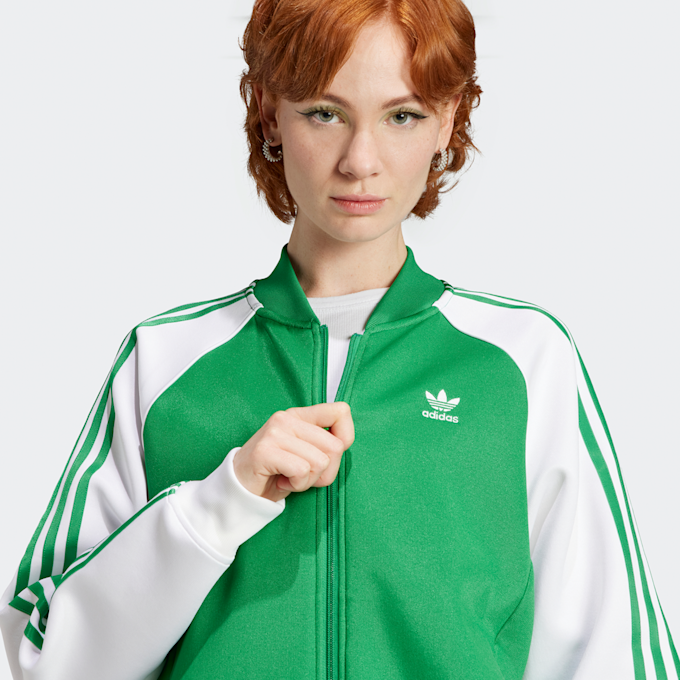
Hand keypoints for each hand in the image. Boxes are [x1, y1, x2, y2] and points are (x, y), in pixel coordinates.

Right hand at [233, 402, 354, 502]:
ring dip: (308, 480)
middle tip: (304, 475)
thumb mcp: (305, 452)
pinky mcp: (265, 451)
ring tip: (290, 478)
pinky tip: (282, 481)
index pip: (340, 412)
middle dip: (326, 471)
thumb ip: (324, 443)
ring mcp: (274, 433)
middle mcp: (286, 418)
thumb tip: (344, 442)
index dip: (346, 437)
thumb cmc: (278, 473)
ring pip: (320, 461)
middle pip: (336, 446)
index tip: (329, 455)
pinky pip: (301, 470)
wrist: (241, 490)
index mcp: (299, 415)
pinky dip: (297, 485)